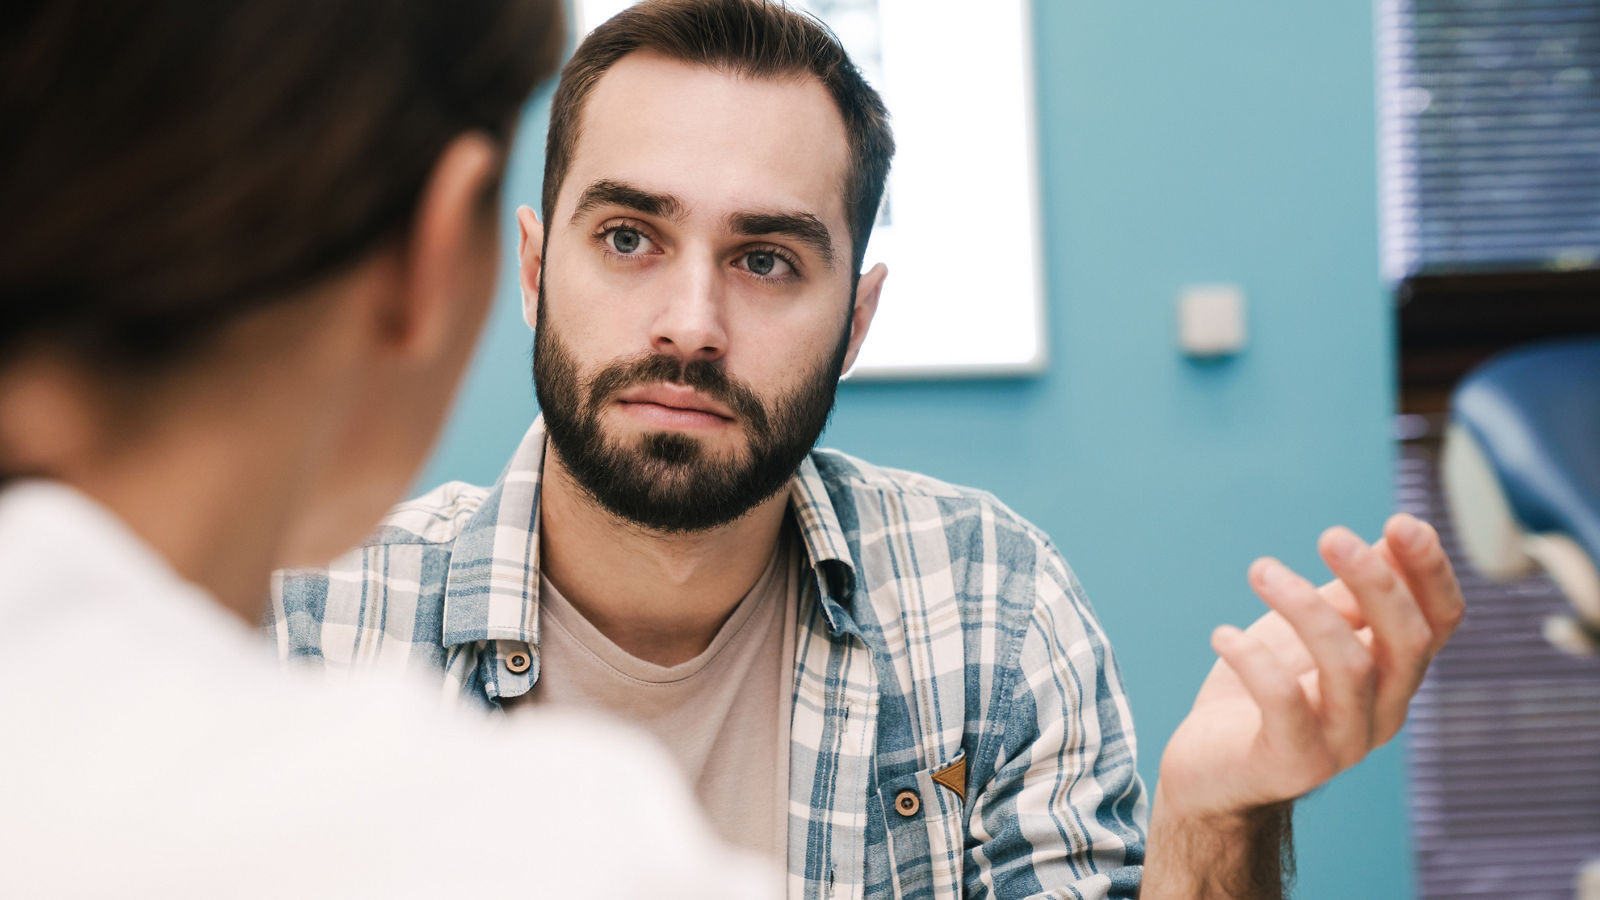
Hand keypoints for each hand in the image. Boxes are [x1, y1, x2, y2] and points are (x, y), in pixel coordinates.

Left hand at [1156, 513, 1464, 817]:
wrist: (1208, 769)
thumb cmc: (1264, 688)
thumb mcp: (1310, 628)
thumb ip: (1353, 591)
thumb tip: (1397, 533)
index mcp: (1395, 673)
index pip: (1441, 621)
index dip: (1431, 572)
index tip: (1400, 521)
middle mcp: (1383, 711)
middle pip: (1409, 642)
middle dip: (1376, 581)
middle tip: (1330, 534)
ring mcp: (1343, 744)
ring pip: (1351, 668)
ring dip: (1305, 608)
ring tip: (1259, 570)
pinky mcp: (1293, 763)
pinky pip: (1286, 704)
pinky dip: (1254, 660)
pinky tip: (1221, 635)